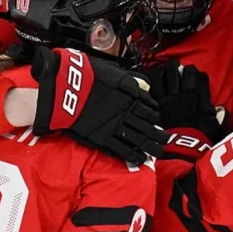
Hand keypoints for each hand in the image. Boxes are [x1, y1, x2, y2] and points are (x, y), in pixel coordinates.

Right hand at [30, 47, 166, 164]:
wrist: (68, 89)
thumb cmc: (89, 76)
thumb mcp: (114, 73)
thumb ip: (132, 82)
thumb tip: (146, 86)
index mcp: (132, 96)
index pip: (150, 109)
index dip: (155, 116)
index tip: (156, 120)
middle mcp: (128, 113)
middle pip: (149, 127)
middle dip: (158, 135)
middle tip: (163, 139)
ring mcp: (117, 127)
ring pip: (140, 140)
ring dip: (151, 147)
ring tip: (157, 151)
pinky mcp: (104, 139)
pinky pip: (124, 150)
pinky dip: (135, 155)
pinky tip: (142, 158)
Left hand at [144, 60, 228, 143]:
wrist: (181, 146)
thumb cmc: (199, 137)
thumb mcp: (214, 126)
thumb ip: (218, 116)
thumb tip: (221, 110)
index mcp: (198, 96)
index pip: (197, 75)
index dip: (194, 73)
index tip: (192, 74)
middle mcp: (183, 92)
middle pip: (178, 69)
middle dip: (176, 67)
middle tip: (174, 68)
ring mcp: (168, 96)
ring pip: (163, 73)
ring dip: (162, 71)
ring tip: (162, 72)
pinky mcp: (156, 102)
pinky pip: (152, 84)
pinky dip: (151, 80)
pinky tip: (151, 81)